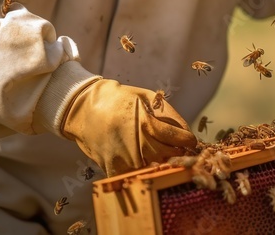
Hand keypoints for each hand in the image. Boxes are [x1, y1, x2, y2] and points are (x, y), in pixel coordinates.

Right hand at [60, 79, 197, 176]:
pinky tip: (145, 163)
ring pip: (152, 169)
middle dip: (177, 153)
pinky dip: (142, 173)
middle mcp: (135, 142)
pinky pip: (133, 177)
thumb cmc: (119, 100)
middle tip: (179, 150)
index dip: (187, 140)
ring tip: (163, 156)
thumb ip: (168, 114)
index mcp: (145, 122)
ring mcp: (122, 157)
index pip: (176, 138)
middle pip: (167, 156)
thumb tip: (186, 132)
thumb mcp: (146, 97)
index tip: (190, 141)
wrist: (84, 108)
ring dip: (161, 164)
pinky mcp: (111, 167)